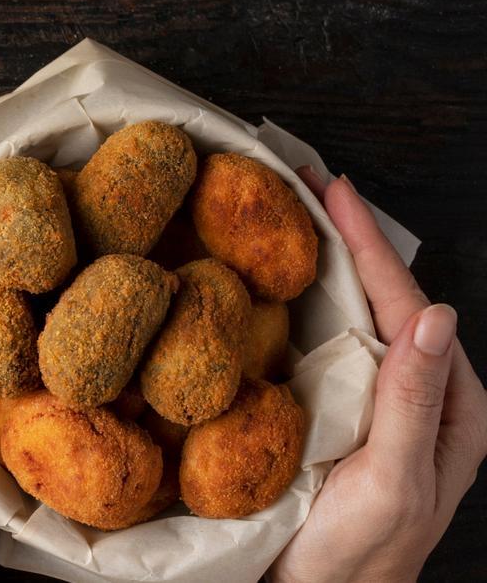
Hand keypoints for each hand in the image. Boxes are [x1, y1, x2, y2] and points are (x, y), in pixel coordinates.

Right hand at [270, 170, 486, 582]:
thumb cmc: (357, 560)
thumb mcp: (392, 483)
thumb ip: (414, 404)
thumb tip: (434, 315)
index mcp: (449, 407)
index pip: (406, 305)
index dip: (368, 242)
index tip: (332, 188)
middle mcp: (419, 396)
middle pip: (384, 299)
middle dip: (348, 237)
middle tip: (304, 184)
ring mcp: (379, 407)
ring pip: (357, 317)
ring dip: (326, 263)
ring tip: (293, 216)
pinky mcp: (340, 419)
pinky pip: (328, 348)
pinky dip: (305, 304)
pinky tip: (280, 284)